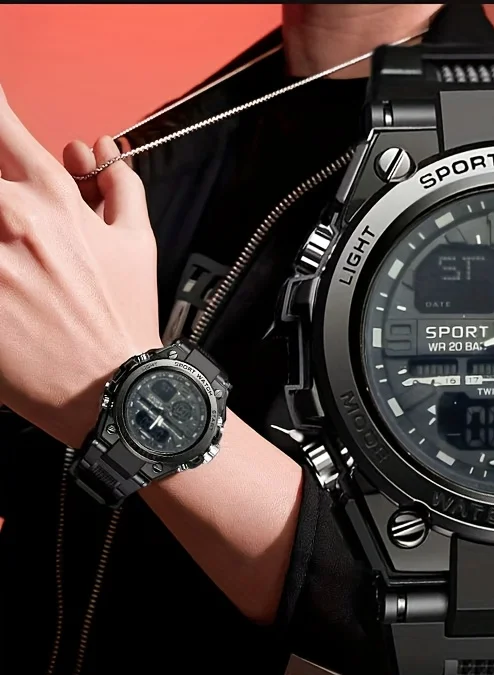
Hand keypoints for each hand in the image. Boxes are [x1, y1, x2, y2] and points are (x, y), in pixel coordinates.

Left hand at [0, 85, 161, 447]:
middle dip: (0, 194)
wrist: (112, 389)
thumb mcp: (137, 245)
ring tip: (17, 264)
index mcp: (52, 198)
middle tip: (16, 225)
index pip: (1, 124)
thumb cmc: (123, 320)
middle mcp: (11, 219)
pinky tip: (12, 287)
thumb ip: (118, 186)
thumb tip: (98, 147)